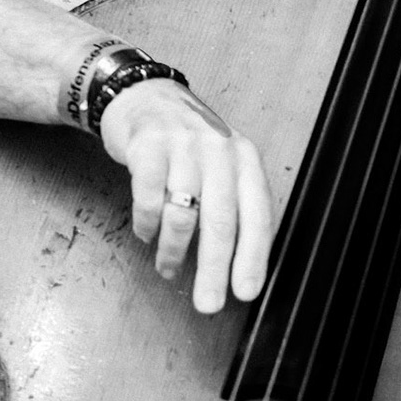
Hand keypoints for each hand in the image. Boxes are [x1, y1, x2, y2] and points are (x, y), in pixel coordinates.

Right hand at [98, 79, 273, 313]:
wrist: (143, 96)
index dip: (253, 258)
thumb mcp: (222, 164)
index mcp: (245, 159)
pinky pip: (149, 198)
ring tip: (168, 268)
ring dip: (174, 251)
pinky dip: (147, 225)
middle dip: (215, 269)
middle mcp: (220, 149)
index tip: (245, 292)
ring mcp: (183, 145)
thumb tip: (236, 267)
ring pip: (183, 213)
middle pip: (221, 220)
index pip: (257, 214)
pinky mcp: (148, 145)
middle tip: (208, 304)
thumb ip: (232, 205)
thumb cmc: (188, 144)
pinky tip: (146, 235)